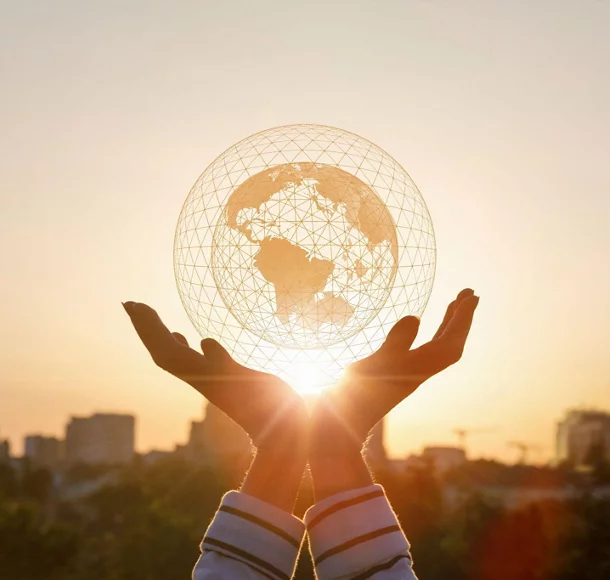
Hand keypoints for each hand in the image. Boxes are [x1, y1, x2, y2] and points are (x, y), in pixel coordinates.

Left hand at [122, 302, 306, 450]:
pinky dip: (180, 344)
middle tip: (129, 303)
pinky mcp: (221, 378)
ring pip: (174, 354)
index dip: (149, 328)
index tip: (133, 305)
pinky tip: (180, 337)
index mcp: (202, 374)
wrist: (281, 430)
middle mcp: (200, 376)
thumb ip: (224, 362)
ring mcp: (208, 378)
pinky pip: (190, 358)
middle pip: (162, 351)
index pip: (165, 349)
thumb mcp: (248, 380)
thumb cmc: (270, 406)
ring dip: (159, 333)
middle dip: (146, 327)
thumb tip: (204, 341)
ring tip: (146, 315)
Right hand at [313, 288, 479, 450]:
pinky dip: (427, 333)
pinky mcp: (392, 373)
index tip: (471, 297)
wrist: (339, 424)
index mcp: (419, 369)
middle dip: (461, 318)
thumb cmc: (357, 395)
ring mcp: (406, 373)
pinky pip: (421, 349)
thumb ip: (397, 341)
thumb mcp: (377, 363)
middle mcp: (418, 371)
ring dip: (447, 324)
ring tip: (454, 305)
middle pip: (450, 344)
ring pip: (437, 347)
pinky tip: (418, 325)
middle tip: (470, 294)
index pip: (451, 343)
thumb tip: (416, 317)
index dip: (463, 320)